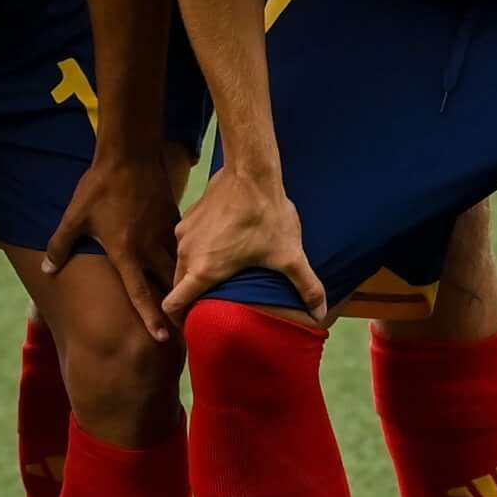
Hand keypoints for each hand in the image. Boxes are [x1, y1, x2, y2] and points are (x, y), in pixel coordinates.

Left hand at [46, 148, 180, 339]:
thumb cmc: (99, 188)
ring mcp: (164, 234)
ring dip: (179, 283)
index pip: (141, 294)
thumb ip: (60, 246)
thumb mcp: (74, 218)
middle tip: (180, 328)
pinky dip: (181, 258)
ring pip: (176, 266)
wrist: (130, 155)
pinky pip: (178, 246)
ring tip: (184, 301)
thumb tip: (47, 271)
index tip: (162, 339)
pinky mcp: (173, 220)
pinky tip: (182, 265)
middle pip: (167, 284)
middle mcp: (150, 248)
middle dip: (174, 306)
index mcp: (126, 253)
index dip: (151, 318)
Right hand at [163, 165, 317, 325]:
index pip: (174, 305)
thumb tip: (322, 314)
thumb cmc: (267, 216)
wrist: (250, 172)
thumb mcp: (289, 255)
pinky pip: (187, 242)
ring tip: (219, 272)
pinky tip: (221, 244)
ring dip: (194, 271)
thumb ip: (306, 286)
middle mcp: (187, 254)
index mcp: (204, 270)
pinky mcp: (188, 217)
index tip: (191, 325)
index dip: (180, 319)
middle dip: (190, 297)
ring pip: (182, 262)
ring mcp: (184, 234)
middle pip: (177, 286)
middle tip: (211, 303)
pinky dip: (199, 249)